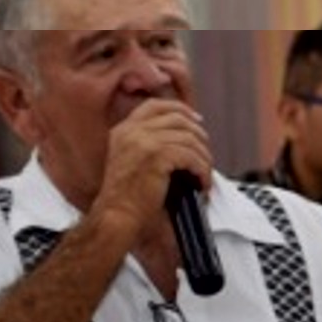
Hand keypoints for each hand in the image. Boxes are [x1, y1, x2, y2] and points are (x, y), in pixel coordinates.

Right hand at [86, 97, 213, 247]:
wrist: (116, 215)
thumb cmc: (127, 198)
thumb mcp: (133, 161)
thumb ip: (151, 145)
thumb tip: (185, 139)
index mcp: (124, 131)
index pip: (155, 106)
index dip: (180, 109)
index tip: (197, 120)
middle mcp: (132, 131)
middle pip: (178, 118)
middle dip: (199, 135)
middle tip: (205, 154)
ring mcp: (143, 141)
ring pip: (190, 139)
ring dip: (204, 158)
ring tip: (204, 175)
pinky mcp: (157, 156)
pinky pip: (192, 157)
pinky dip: (203, 171)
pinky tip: (201, 184)